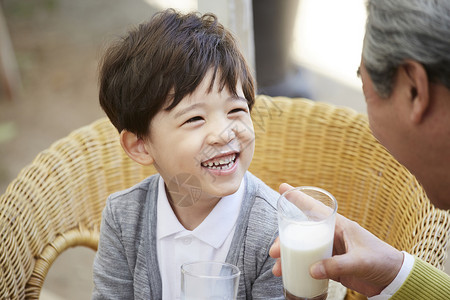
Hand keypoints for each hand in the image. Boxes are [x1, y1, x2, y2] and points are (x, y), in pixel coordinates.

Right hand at [269, 183, 403, 296]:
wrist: (393, 279)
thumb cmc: (381, 261)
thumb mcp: (359, 260)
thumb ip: (336, 264)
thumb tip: (311, 269)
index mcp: (339, 225)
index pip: (314, 208)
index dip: (298, 198)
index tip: (282, 187)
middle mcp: (332, 236)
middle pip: (303, 233)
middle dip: (286, 240)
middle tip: (274, 251)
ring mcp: (331, 251)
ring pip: (304, 250)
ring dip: (290, 257)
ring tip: (278, 268)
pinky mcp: (332, 266)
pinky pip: (310, 264)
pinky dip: (299, 269)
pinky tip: (290, 274)